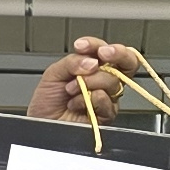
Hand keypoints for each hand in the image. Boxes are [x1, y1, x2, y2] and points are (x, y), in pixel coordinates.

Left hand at [26, 36, 140, 124]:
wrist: (42, 124)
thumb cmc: (47, 101)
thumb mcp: (54, 73)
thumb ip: (73, 62)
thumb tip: (93, 61)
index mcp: (93, 67)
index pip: (106, 50)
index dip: (97, 45)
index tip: (81, 46)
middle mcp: (104, 81)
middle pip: (127, 62)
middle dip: (117, 54)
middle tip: (102, 55)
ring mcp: (107, 97)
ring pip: (112, 81)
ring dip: (88, 82)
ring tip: (70, 91)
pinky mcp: (107, 114)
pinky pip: (106, 100)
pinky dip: (87, 100)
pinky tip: (76, 104)